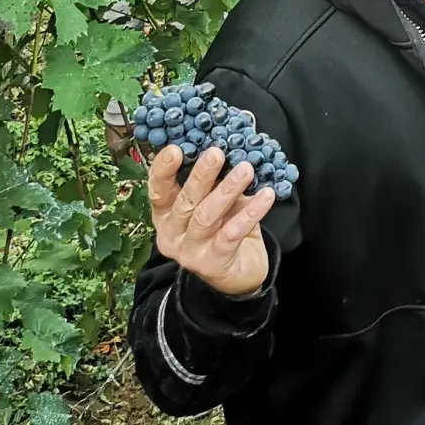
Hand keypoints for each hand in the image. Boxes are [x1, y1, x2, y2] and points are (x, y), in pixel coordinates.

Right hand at [147, 146, 274, 296]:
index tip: (175, 149)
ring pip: (207, 216)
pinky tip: (266, 196)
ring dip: (227, 190)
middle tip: (216, 153)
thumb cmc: (224, 232)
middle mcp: (171, 234)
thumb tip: (232, 152)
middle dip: (201, 175)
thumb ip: (217, 184)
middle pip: (185, 201)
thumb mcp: (217, 205)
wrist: (237, 276)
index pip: (158, 191)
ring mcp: (189, 252)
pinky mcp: (212, 264)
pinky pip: (232, 234)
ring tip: (246, 169)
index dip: (163, 170)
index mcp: (166, 216)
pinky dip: (250, 213)